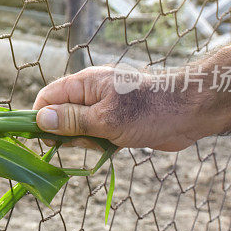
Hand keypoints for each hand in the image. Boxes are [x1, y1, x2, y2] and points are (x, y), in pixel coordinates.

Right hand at [32, 66, 205, 151]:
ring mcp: (103, 106)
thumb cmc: (149, 111)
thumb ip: (71, 120)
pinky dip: (98, 144)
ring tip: (105, 143)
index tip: (43, 139)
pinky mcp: (116, 120)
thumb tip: (39, 120)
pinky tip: (113, 147)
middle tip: (86, 141)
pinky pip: (94, 133)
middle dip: (65, 133)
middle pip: (59, 114)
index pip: (47, 97)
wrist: (191, 112)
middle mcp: (90, 92)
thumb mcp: (105, 119)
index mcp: (84, 83)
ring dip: (84, 141)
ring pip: (77, 127)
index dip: (38, 117)